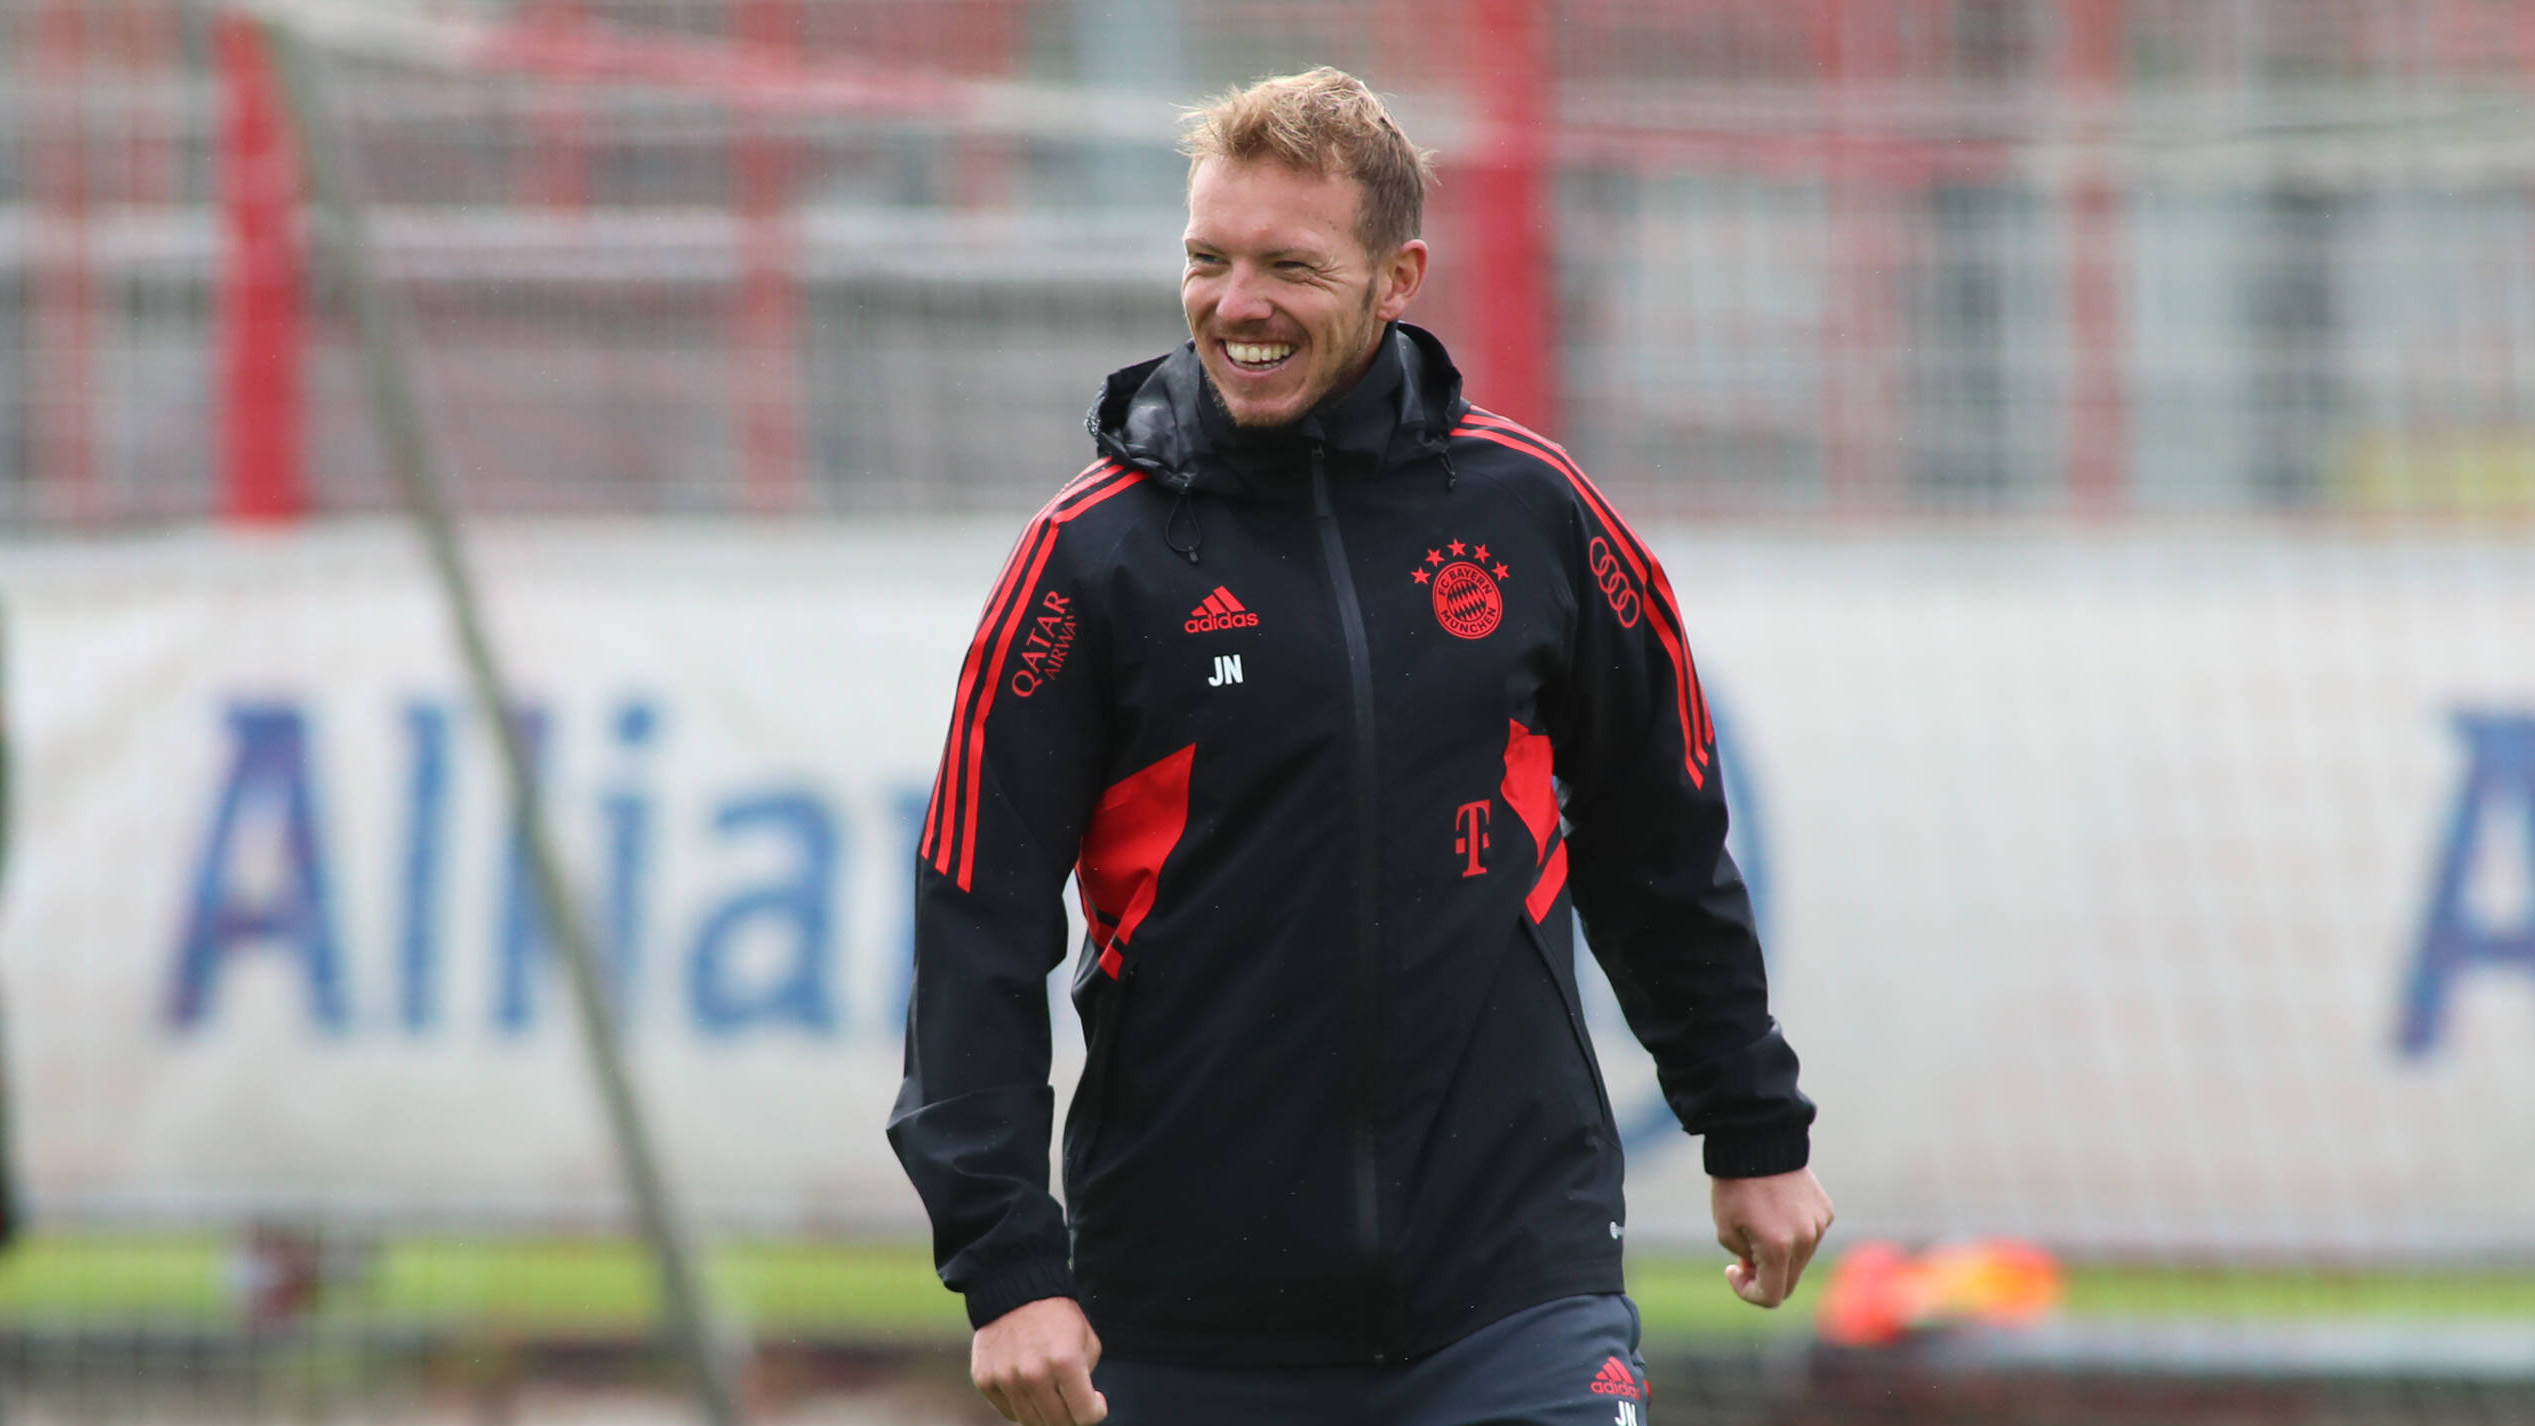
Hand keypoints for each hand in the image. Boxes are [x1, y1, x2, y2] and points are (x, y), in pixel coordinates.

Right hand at [971, 1296, 1107, 1424]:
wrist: (1014, 1288)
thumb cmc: (1057, 1316)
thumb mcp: (1087, 1341)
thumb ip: (1087, 1378)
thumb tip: (1082, 1407)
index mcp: (1065, 1363)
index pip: (1085, 1416)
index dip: (1095, 1412)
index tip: (1094, 1402)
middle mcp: (1034, 1375)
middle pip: (1058, 1424)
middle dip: (1071, 1417)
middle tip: (1072, 1402)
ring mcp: (1006, 1379)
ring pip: (1032, 1421)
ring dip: (1046, 1413)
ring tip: (1051, 1393)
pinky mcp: (985, 1380)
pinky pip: (1009, 1410)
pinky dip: (1022, 1405)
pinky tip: (1029, 1386)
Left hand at [1711, 1166, 1833, 1307]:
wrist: (1757, 1142)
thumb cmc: (1735, 1186)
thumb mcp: (1726, 1230)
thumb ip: (1746, 1261)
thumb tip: (1762, 1269)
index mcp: (1778, 1248)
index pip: (1771, 1296)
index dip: (1748, 1293)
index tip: (1733, 1271)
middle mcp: (1805, 1240)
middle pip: (1788, 1282)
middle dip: (1764, 1277)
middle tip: (1744, 1256)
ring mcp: (1819, 1225)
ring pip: (1800, 1261)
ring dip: (1779, 1257)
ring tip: (1759, 1229)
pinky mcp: (1825, 1211)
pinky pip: (1809, 1238)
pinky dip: (1793, 1236)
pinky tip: (1777, 1212)